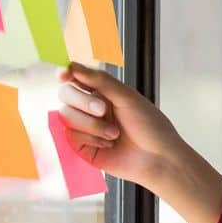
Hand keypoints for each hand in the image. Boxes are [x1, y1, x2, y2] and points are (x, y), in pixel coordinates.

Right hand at [55, 62, 184, 187]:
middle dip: (83, 101)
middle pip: (66, 94)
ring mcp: (85, 127)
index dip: (66, 73)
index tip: (63, 74)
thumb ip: (100, 80)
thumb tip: (72, 64)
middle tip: (103, 110)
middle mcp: (91, 108)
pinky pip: (70, 136)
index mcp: (104, 92)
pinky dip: (90, 138)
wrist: (158, 158)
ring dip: (91, 124)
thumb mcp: (127, 97)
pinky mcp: (82, 147)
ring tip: (115, 134)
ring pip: (66, 115)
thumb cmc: (150, 126)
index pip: (76, 78)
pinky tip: (108, 144)